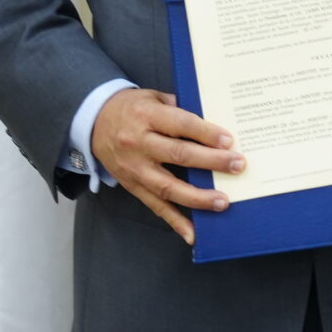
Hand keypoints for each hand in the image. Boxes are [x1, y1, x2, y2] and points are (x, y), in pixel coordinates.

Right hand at [91, 87, 243, 244]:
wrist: (93, 122)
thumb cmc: (131, 108)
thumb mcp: (153, 97)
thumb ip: (180, 108)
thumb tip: (214, 122)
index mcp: (146, 116)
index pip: (181, 124)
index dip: (205, 133)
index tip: (228, 141)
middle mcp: (139, 143)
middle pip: (179, 155)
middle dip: (211, 162)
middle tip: (237, 166)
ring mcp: (135, 168)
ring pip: (168, 186)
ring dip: (197, 197)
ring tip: (222, 202)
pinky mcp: (132, 186)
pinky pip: (155, 206)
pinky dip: (175, 221)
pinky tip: (193, 233)